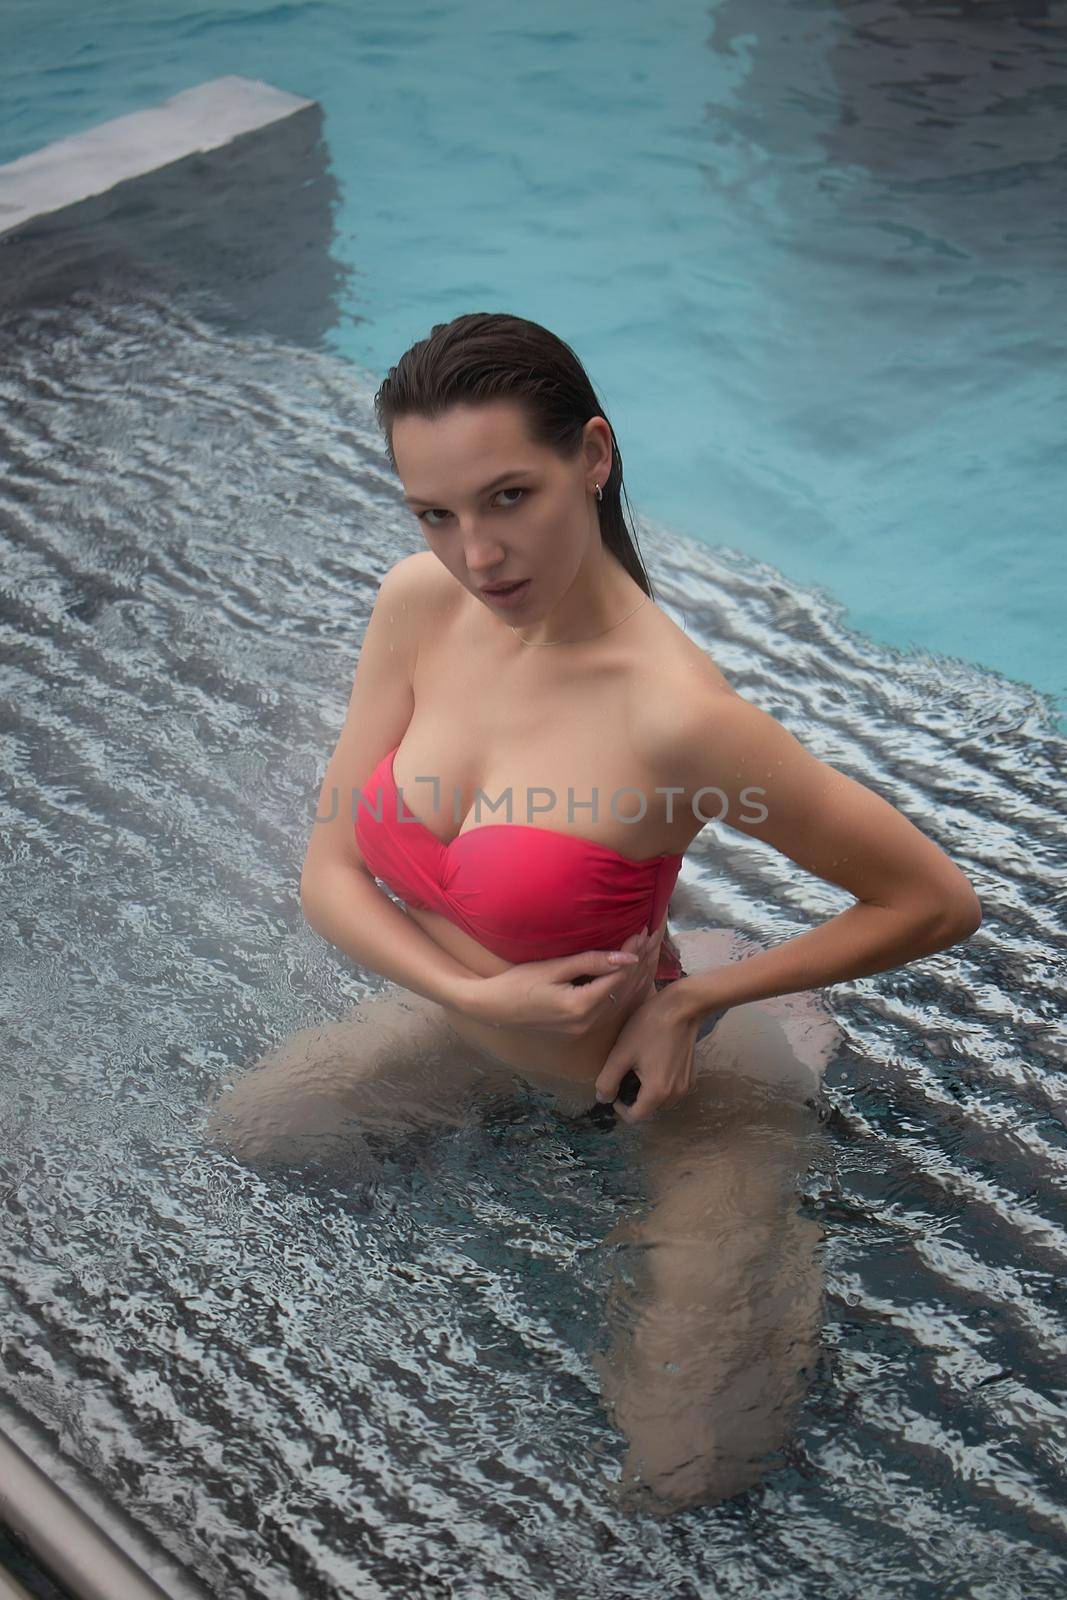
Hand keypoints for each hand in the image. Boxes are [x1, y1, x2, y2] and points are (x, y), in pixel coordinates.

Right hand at [465, 929, 659, 1038]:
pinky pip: (610, 1006)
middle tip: (653, 936)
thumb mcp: (553, 968)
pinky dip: (623, 987)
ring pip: (620, 999)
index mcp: (581, 1007)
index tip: (643, 930)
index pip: (618, 977)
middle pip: (624, 990)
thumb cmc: (517, 983)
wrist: (493, 1008)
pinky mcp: (579, 1027)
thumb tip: (627, 956)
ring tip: (648, 950)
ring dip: (635, 975)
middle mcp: (587, 1022)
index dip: (633, 953)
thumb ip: (590, 962)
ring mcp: (584, 1028)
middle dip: (640, 962)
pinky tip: (631, 972)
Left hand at [593, 987, 702, 1123]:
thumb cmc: (649, 1027)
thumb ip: (608, 1080)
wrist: (682, 1007)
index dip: (619, 1107)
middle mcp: (675, 1095)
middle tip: (625, 1074)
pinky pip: (671, 1090)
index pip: (634, 1117)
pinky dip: (660, 1084)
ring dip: (647, 1092)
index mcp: (657, 1093)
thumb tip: (603, 1099)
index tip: (614, 1087)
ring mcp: (686, 1086)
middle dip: (633, 1098)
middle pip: (648, 1110)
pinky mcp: (691, 1076)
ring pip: (660, 1101)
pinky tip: (654, 1063)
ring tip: (639, 1068)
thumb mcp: (621, 1053)